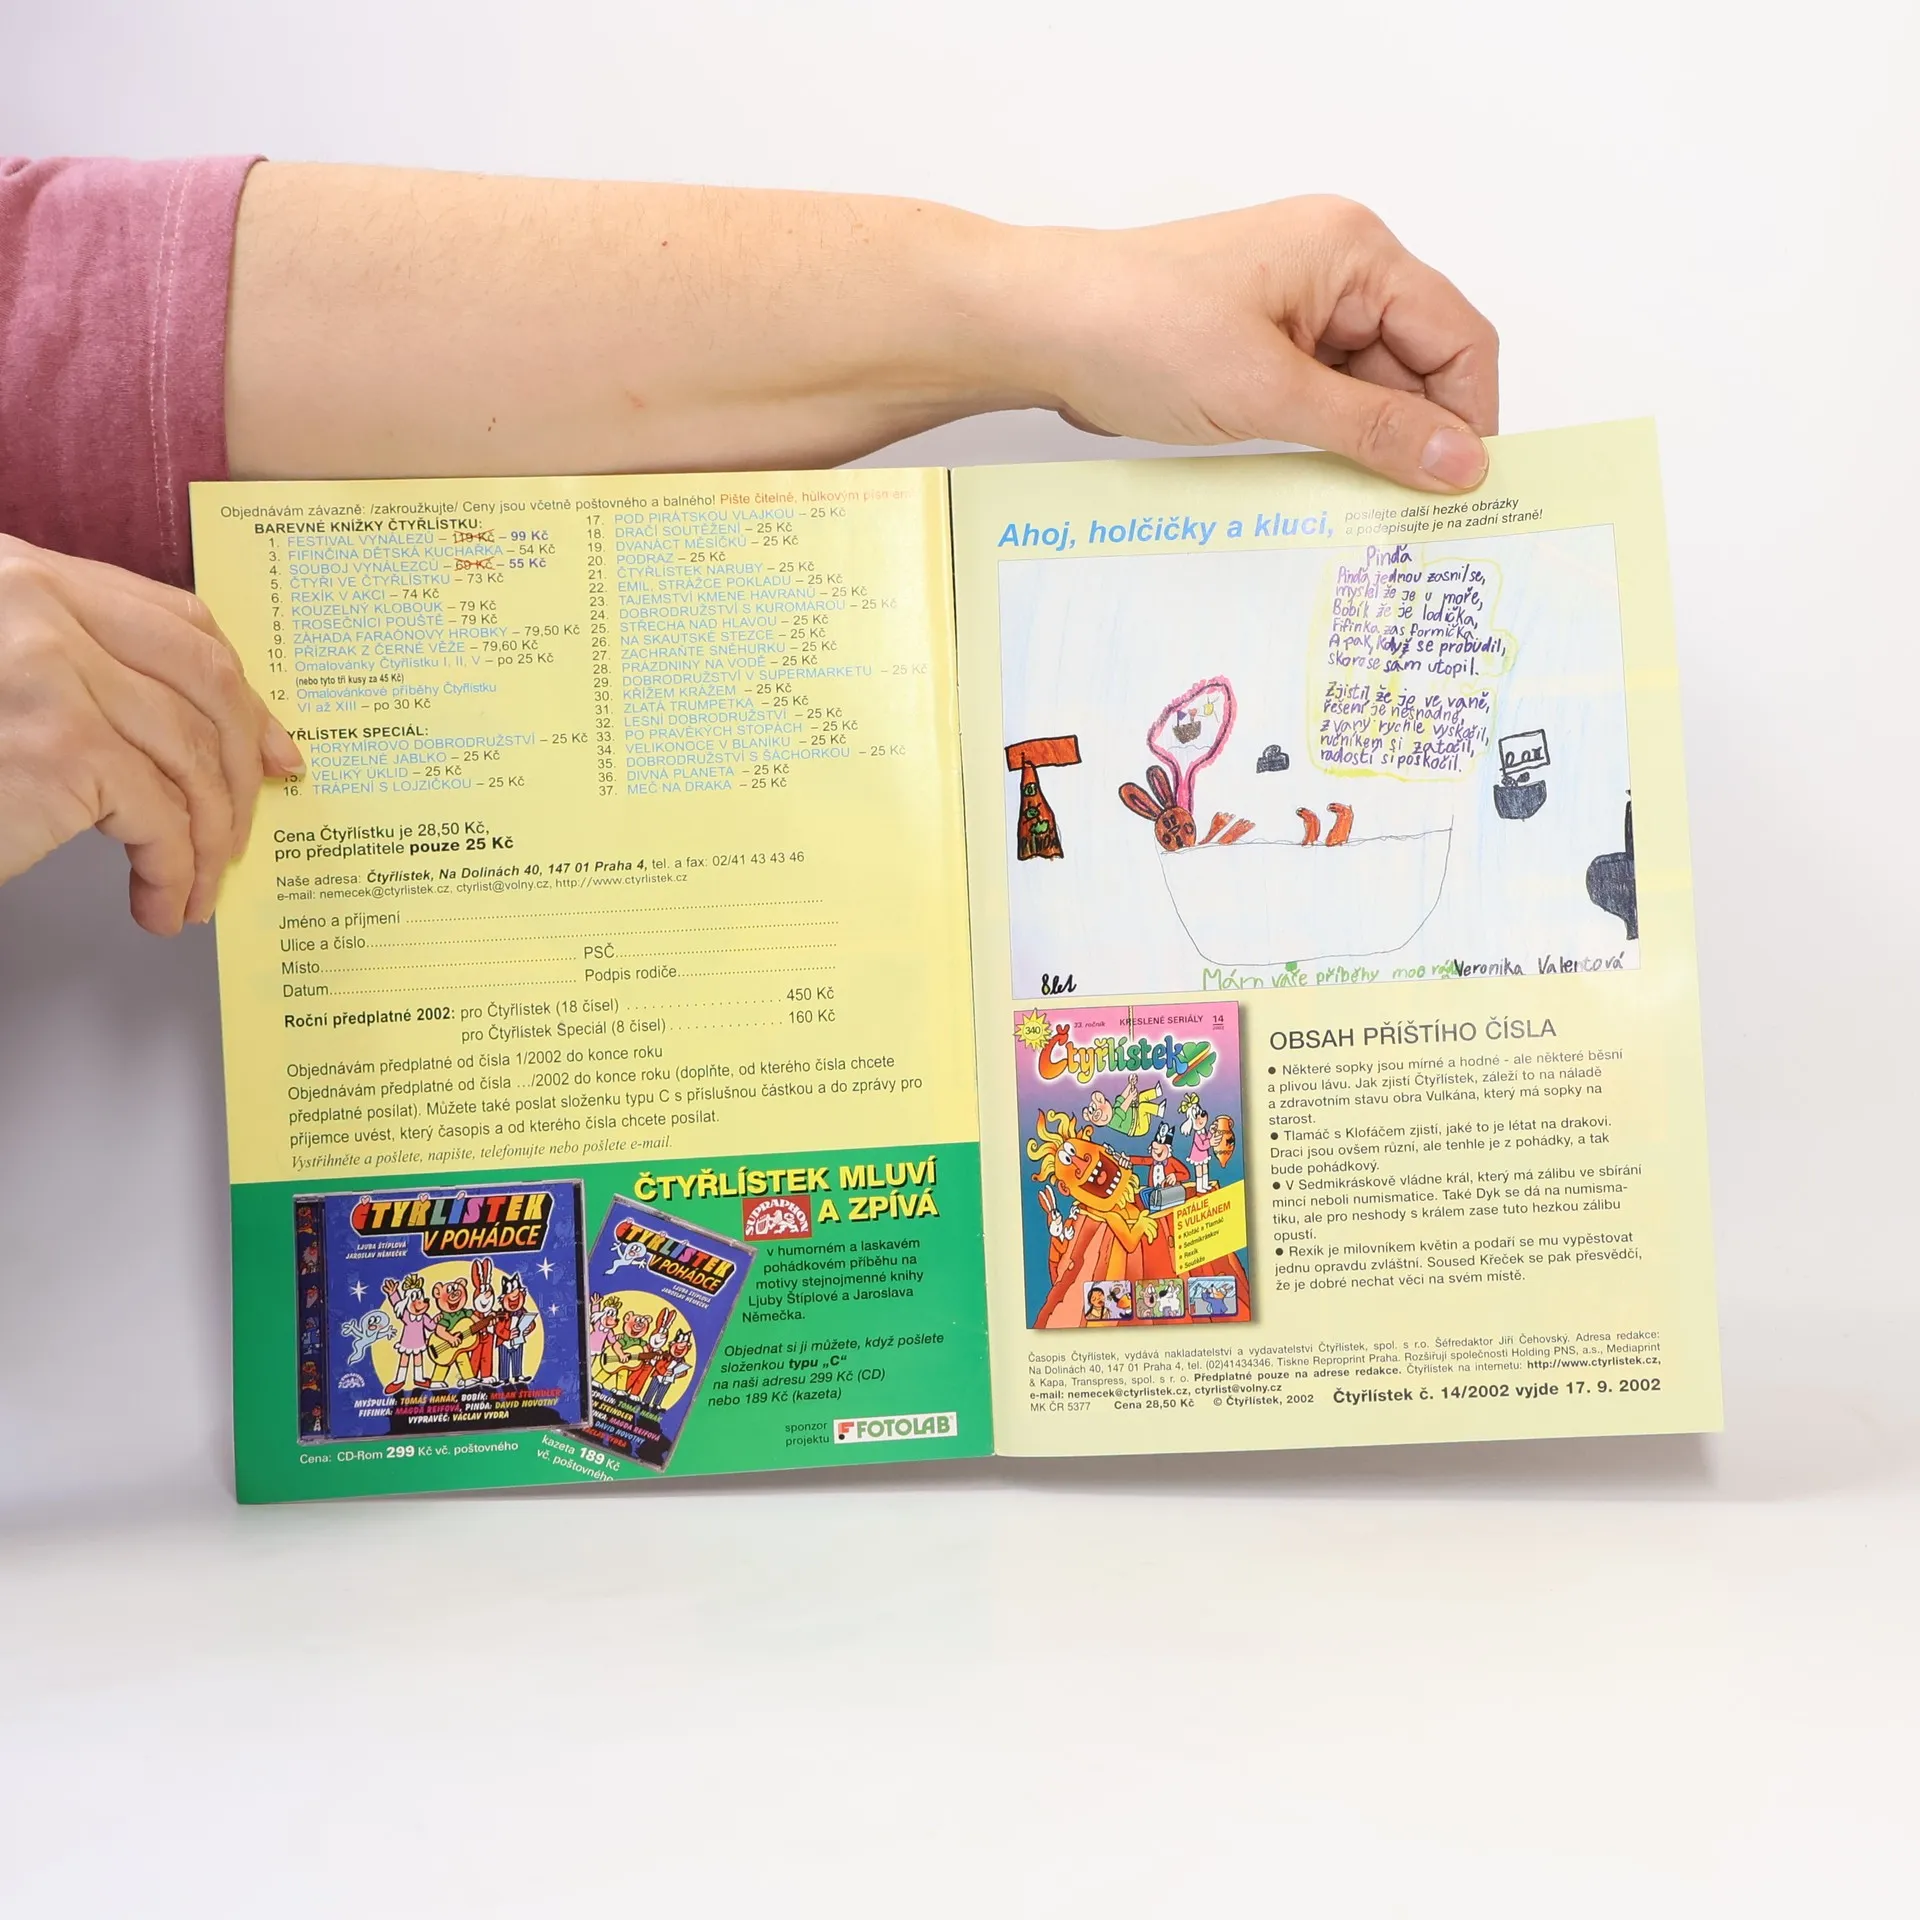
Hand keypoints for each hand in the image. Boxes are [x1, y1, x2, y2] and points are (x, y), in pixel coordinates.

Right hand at [0, 534, 302, 932]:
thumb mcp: (4, 676)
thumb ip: (82, 669)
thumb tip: (203, 730)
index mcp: (29, 574)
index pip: (179, 620)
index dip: (240, 692)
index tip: (272, 749)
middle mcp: (43, 606)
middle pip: (205, 684)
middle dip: (243, 769)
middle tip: (246, 831)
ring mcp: (52, 671)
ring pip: (191, 759)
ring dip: (207, 839)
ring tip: (196, 889)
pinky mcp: (59, 749)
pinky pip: (159, 818)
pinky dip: (172, 872)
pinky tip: (159, 904)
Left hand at [1010, 196, 1498, 489]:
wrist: (1038, 328)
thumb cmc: (1138, 329)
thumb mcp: (1270, 392)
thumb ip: (1374, 429)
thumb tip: (1459, 462)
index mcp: (1355, 252)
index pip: (1457, 337)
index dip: (1468, 416)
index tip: (1463, 492)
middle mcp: (1336, 270)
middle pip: (1418, 366)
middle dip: (1416, 438)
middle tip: (1410, 519)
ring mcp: (1297, 309)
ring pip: (1369, 390)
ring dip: (1367, 448)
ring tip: (1356, 510)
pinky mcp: (1260, 347)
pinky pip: (1321, 399)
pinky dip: (1326, 443)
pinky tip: (1316, 487)